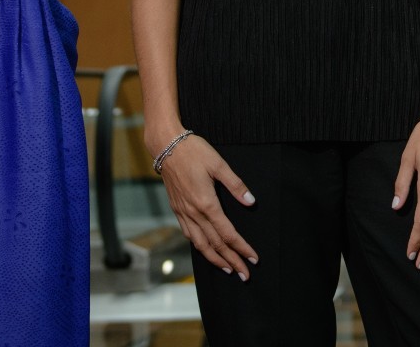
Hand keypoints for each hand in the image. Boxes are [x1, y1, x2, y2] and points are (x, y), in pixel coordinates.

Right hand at [153, 134, 258, 279]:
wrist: (166, 145)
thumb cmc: (193, 151)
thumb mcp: (219, 164)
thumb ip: (235, 185)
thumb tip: (251, 202)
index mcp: (206, 203)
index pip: (227, 233)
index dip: (241, 248)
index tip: (253, 259)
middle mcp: (193, 212)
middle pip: (215, 244)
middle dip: (231, 261)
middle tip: (245, 275)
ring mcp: (183, 212)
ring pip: (200, 244)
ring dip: (215, 259)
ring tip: (227, 269)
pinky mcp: (177, 209)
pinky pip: (189, 234)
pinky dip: (199, 247)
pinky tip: (206, 250)